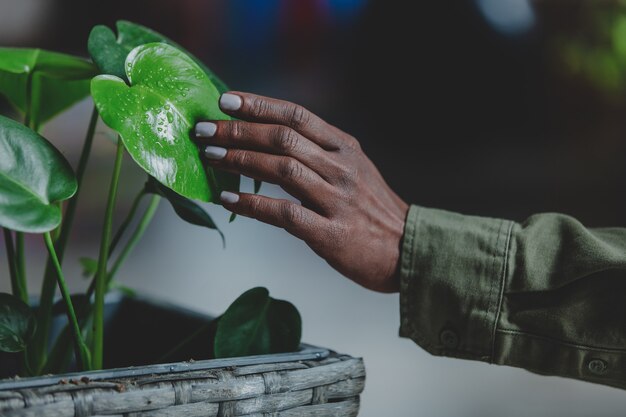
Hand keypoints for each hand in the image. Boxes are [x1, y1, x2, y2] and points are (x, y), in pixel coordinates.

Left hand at [195, 92, 408, 292]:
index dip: (259, 105)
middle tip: (205, 130)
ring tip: (211, 157)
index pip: (298, 116)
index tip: (226, 100)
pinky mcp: (331, 233)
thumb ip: (320, 154)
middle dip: (239, 131)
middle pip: (283, 139)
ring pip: (282, 170)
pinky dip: (252, 205)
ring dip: (241, 160)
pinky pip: (284, 214)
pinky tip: (229, 200)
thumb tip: (269, 141)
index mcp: (346, 148)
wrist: (407, 250)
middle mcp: (342, 168)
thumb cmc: (373, 210)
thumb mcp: (355, 170)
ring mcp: (337, 200)